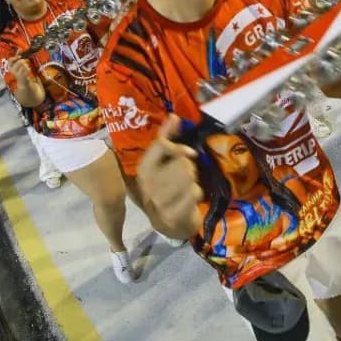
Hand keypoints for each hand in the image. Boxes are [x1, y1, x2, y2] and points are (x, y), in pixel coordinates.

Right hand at [7, 57, 34, 84]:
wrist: (22, 81)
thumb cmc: (20, 70)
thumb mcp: (17, 63)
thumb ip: (18, 56)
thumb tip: (19, 49)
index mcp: (10, 66)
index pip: (10, 60)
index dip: (15, 57)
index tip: (20, 56)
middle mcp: (12, 70)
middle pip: (20, 62)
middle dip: (23, 61)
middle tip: (24, 63)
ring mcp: (17, 74)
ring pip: (24, 66)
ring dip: (26, 65)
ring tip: (26, 67)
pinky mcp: (22, 77)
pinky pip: (27, 70)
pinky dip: (28, 69)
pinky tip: (28, 70)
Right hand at [136, 116, 202, 236]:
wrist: (170, 224)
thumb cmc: (167, 188)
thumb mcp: (162, 163)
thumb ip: (166, 139)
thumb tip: (174, 116)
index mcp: (143, 169)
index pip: (162, 146)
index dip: (179, 148)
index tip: (189, 153)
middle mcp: (148, 184)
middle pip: (182, 162)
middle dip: (189, 168)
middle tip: (184, 177)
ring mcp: (159, 201)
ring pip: (189, 177)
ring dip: (193, 182)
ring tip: (186, 188)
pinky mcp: (172, 214)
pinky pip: (195, 193)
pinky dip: (197, 194)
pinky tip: (189, 201)